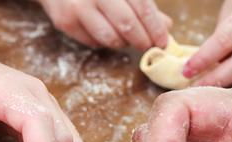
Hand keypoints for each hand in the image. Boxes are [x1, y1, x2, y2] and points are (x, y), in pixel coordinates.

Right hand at [38, 0, 171, 50]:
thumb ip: (142, 4)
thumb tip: (166, 25)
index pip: (142, 6)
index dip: (155, 27)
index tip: (163, 42)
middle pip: (127, 24)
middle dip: (142, 40)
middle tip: (148, 47)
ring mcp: (78, 7)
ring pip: (109, 38)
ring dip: (123, 43)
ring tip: (126, 39)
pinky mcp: (65, 21)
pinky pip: (92, 42)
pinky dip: (103, 42)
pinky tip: (104, 32)